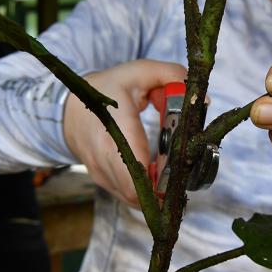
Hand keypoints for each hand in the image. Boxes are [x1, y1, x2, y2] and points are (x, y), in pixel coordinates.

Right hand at [64, 60, 186, 205]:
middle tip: (179, 173)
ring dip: (155, 192)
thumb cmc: (107, 90)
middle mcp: (104, 155)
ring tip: (168, 173)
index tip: (179, 169)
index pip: (136, 167)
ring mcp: (102, 172)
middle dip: (163, 187)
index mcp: (116, 126)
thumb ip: (173, 76)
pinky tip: (155, 176)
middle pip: (137, 191)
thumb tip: (200, 100)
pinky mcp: (103, 181)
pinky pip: (128, 196)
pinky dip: (144, 192)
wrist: (71, 109)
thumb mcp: (140, 72)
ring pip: (134, 198)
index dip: (161, 178)